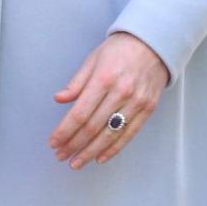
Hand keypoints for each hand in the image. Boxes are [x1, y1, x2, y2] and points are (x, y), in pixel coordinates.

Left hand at [49, 31, 168, 169]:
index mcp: (103, 78)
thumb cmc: (119, 49)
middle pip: (93, 127)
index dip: (65, 131)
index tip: (54, 142)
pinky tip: (99, 158)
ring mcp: (136, 102)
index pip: (80, 113)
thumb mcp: (93, 59)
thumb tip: (59, 99)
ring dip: (90, 152)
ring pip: (110, 135)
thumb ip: (77, 82)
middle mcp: (120, 92)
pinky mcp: (148, 109)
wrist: (152, 43)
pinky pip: (129, 135)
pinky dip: (113, 150)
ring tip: (76, 162)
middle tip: (61, 155)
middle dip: (74, 144)